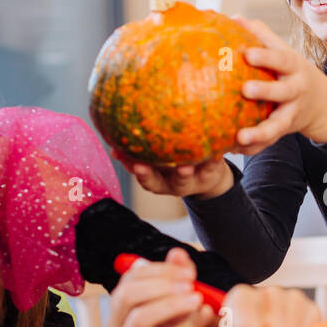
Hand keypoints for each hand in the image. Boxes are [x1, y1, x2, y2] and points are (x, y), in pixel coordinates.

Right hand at [107, 247, 213, 326]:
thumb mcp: (175, 302)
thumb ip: (176, 277)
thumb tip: (178, 252)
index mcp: (121, 306)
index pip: (130, 279)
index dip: (158, 270)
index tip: (186, 270)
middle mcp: (119, 326)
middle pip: (129, 296)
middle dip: (160, 284)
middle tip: (190, 282)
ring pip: (142, 318)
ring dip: (172, 304)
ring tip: (197, 298)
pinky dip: (190, 324)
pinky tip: (206, 313)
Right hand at [110, 147, 232, 199]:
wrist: (210, 173)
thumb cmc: (177, 160)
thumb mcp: (157, 159)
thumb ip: (137, 152)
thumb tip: (113, 143)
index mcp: (159, 180)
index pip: (144, 179)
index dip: (137, 173)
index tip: (130, 164)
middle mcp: (173, 183)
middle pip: (160, 183)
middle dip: (150, 175)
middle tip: (142, 166)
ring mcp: (192, 181)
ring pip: (185, 179)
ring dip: (182, 173)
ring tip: (182, 165)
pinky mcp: (211, 173)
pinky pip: (212, 166)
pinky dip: (212, 159)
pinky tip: (213, 150)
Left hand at [232, 16, 326, 153]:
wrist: (322, 103)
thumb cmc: (292, 71)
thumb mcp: (283, 51)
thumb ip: (260, 34)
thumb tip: (233, 18)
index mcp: (292, 66)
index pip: (280, 58)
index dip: (265, 55)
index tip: (247, 52)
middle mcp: (296, 90)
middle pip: (283, 91)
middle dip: (266, 91)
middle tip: (245, 90)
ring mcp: (292, 113)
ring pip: (278, 125)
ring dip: (260, 132)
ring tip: (240, 136)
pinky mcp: (286, 131)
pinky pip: (270, 142)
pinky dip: (254, 147)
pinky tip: (234, 149)